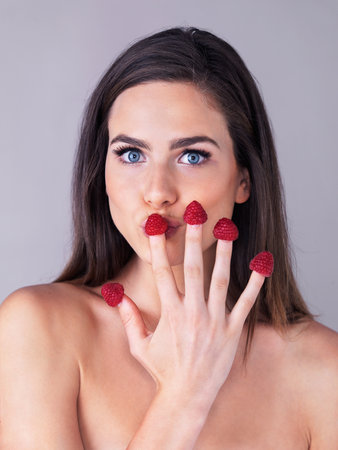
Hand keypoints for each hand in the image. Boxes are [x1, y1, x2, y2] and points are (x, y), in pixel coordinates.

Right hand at [116, 209, 265, 401]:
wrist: (187, 397)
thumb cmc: (162, 370)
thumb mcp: (139, 346)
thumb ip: (129, 318)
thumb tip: (117, 295)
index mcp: (170, 314)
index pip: (162, 273)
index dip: (158, 248)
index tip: (156, 227)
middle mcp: (193, 313)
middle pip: (194, 268)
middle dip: (193, 239)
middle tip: (195, 214)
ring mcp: (214, 321)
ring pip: (220, 280)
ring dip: (224, 252)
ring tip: (227, 229)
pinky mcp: (231, 331)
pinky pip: (245, 303)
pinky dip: (254, 283)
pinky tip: (261, 264)